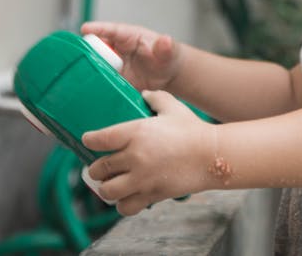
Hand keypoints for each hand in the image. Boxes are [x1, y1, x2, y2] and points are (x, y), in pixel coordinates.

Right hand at [81, 22, 182, 92]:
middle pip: (98, 47)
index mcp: (129, 36)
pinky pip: (101, 78)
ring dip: (89, 67)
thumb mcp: (167, 51)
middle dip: (88, 51)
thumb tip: (165, 40)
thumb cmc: (166, 56)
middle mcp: (117, 48)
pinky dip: (95, 82)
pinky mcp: (112, 77)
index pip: (111, 30)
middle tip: (80, 58)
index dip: (98, 28)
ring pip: (96, 62)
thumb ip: (164, 47)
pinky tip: (89, 89)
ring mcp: (113, 62)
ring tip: (81, 74)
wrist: (168, 74)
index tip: (85, 29)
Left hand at [82, 90, 214, 215]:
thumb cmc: (193, 129)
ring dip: (106, 188)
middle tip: (100, 167)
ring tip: (111, 184)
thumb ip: (155, 98)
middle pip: (99, 168)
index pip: (99, 139)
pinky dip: (123, 205)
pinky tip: (127, 198)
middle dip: (96, 169)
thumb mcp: (173, 107)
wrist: (213, 155)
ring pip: (107, 191)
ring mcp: (142, 178)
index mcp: (136, 132)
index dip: (89, 140)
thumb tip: (143, 95)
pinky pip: (126, 207)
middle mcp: (134, 156)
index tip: (88, 140)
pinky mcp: (152, 195)